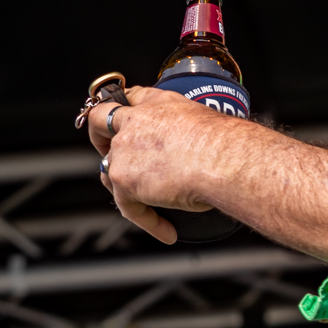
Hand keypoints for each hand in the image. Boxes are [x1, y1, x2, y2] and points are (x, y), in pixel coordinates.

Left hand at [87, 87, 225, 244]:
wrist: (224, 161)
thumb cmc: (228, 143)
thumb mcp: (207, 122)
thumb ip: (190, 131)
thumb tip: (200, 151)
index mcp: (159, 103)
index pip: (130, 96)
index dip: (123, 108)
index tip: (123, 118)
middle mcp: (136, 121)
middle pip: (100, 121)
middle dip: (98, 135)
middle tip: (107, 150)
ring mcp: (124, 150)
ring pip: (109, 169)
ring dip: (123, 186)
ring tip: (146, 203)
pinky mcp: (124, 180)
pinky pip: (129, 207)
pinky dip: (150, 221)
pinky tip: (168, 231)